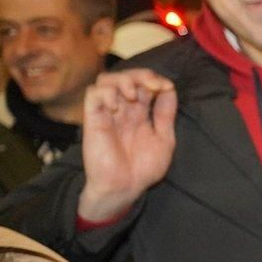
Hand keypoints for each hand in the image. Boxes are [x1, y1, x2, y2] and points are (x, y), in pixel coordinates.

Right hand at [78, 70, 176, 222]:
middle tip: (151, 85)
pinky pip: (93, 94)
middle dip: (141, 74)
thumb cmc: (143, 167)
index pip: (143, 83)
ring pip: (106, 80)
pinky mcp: (93, 119)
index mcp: (139, 113)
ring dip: (122, 80)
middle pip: (125, 76)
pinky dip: (106, 92)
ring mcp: (107, 113)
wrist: (125, 187)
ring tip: (132, 95)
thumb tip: (169, 88)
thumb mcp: (164, 138)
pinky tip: (117, 105)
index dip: (154, 79)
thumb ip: (165, 113)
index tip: (165, 87)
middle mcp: (122, 109)